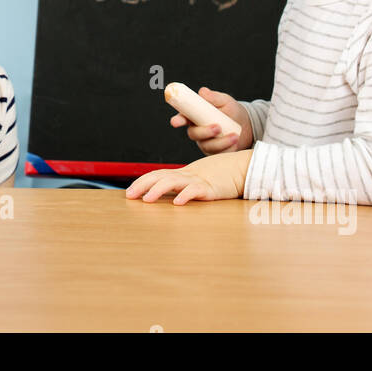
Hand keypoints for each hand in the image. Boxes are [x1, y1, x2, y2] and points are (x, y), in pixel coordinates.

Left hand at [125, 150, 251, 204]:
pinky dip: (186, 195)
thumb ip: (185, 185)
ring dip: (158, 190)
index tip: (129, 191)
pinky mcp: (211, 189)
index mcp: (183, 173)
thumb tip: (170, 197)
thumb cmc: (222, 175)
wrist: (243, 167)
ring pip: (174, 182)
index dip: (142, 181)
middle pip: (160, 176)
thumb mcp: (199, 179)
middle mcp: (187, 175)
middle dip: (142, 185)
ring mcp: (199, 180)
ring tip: (147, 199)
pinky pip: (197, 191)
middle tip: (130, 195)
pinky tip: (178, 203)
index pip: (157, 174)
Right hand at [170, 87, 252, 153]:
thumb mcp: (225, 101)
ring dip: (221, 142)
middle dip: (204, 132)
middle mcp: (198, 130)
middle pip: (193, 134)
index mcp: (196, 116)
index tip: (175, 122)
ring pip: (207, 146)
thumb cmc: (231, 111)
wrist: (245, 125)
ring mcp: (205, 143)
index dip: (178, 120)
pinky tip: (235, 142)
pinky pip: (218, 154)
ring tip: (234, 136)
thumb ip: (214, 97)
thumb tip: (203, 92)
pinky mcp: (214, 153)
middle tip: (218, 127)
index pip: (183, 117)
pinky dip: (228, 148)